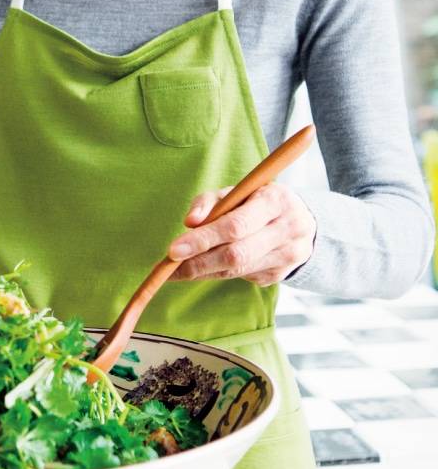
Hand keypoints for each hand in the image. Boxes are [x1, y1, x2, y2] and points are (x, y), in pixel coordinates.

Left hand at [166, 182, 315, 285]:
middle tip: (168, 268)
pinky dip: (217, 273)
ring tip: (176, 271)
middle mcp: (288, 229)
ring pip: (238, 269)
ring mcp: (288, 256)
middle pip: (237, 253)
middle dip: (198, 262)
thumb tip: (189, 222)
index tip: (173, 250)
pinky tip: (203, 268)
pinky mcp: (280, 274)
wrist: (300, 221)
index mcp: (276, 201)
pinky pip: (241, 276)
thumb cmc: (256, 201)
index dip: (203, 239)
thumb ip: (209, 202)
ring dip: (203, 272)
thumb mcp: (235, 192)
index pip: (236, 225)